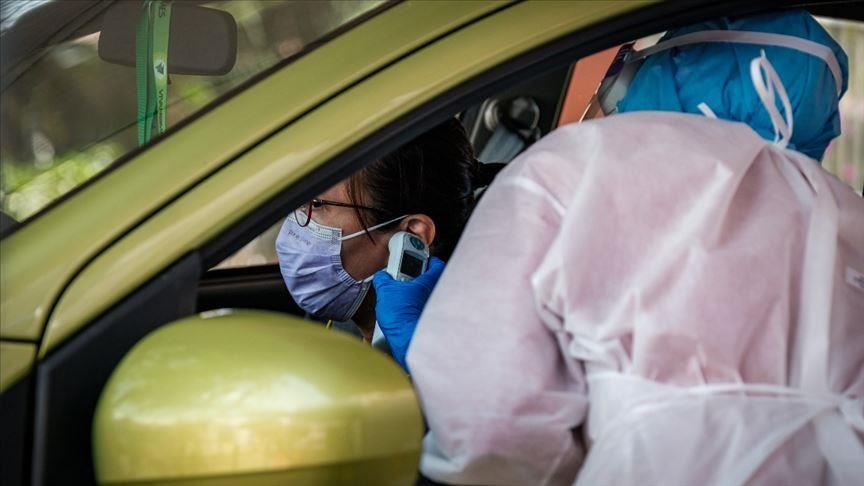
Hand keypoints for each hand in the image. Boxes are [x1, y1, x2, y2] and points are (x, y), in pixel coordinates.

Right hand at [373, 257, 445, 371]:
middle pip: (431, 280)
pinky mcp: (428, 319)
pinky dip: (413, 307)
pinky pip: (422, 309)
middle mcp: (435, 293)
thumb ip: (384, 279)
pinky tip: (401, 310)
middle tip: (406, 276)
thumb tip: (382, 276)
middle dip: (419, 278)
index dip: (429, 260)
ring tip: (400, 294)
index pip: (437, 264)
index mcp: (429, 280)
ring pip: (426, 295)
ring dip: (415, 294)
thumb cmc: (401, 314)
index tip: (421, 259)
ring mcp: (433, 307)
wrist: (406, 339)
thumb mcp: (386, 290)